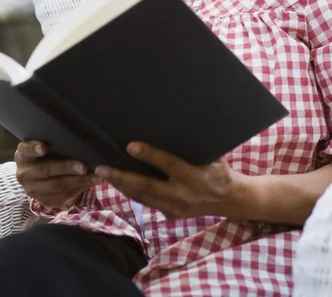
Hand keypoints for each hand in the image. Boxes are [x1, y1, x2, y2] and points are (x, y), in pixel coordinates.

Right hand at [15, 141, 99, 209]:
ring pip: (58, 186)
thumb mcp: (46, 145)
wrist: (40, 175)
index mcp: (23, 155)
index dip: (34, 148)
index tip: (44, 148)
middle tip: (84, 167)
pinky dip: (80, 189)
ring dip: (79, 181)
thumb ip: (56, 142)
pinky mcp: (44, 201)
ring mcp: (33, 190)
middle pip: (47, 170)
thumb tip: (79, 137)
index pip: (26, 150)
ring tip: (96, 176)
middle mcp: (25, 174)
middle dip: (67, 168)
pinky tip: (91, 183)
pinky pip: (63, 197)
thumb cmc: (48, 153)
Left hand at [95, 142, 244, 219]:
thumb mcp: (211, 154)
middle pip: (148, 187)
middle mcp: (184, 194)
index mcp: (196, 176)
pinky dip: (130, 192)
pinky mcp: (170, 214)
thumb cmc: (218, 168)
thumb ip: (192, 144)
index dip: (150, 155)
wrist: (228, 200)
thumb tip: (171, 119)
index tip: (130, 146)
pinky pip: (146, 202)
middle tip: (101, 167)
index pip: (169, 165)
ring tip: (103, 173)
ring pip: (142, 197)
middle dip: (123, 177)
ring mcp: (175, 208)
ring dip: (121, 185)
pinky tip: (117, 182)